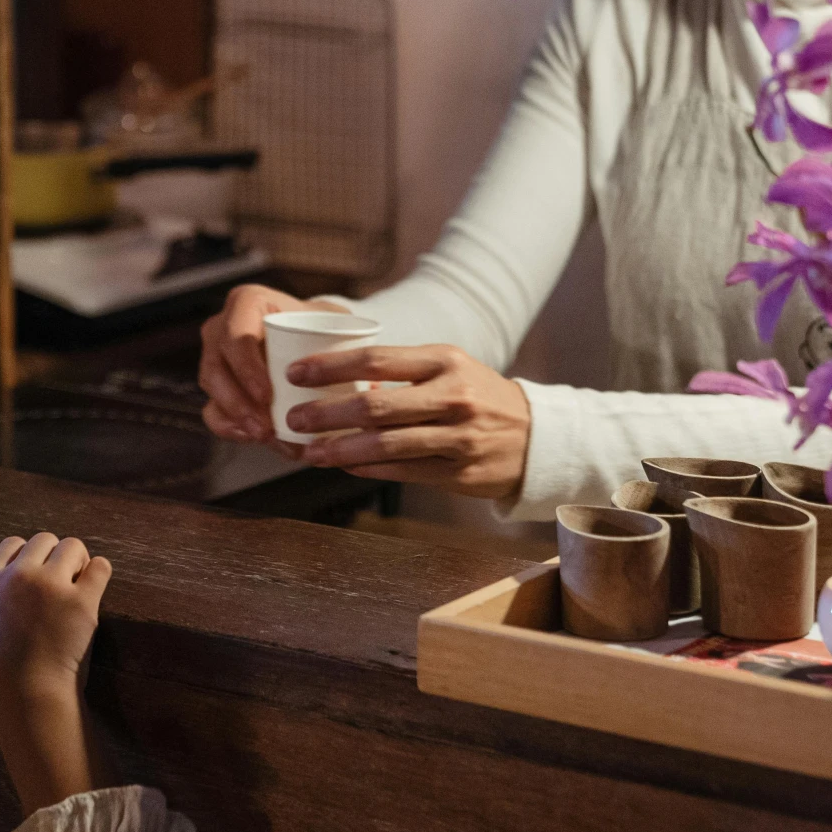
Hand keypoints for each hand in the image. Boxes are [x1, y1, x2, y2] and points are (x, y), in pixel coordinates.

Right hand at [0, 533, 112, 813]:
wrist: (29, 699)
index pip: (13, 543)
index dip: (27, 557)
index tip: (34, 578)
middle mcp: (20, 577)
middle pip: (45, 540)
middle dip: (54, 556)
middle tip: (60, 582)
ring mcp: (52, 587)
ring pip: (74, 547)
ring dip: (78, 562)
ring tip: (77, 585)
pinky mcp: (83, 601)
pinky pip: (100, 567)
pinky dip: (99, 573)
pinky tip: (94, 588)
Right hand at [199, 283, 340, 442]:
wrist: (310, 335)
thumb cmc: (321, 327)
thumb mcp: (335, 324)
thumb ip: (351, 346)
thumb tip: (376, 390)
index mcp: (247, 302)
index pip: (237, 335)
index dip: (247, 368)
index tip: (268, 396)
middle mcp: (222, 325)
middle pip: (217, 367)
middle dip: (239, 403)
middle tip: (266, 428)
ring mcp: (215, 355)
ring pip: (212, 390)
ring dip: (236, 418)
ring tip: (266, 438)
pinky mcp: (217, 385)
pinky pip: (211, 408)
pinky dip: (229, 427)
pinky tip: (251, 438)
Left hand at [286, 344, 532, 500]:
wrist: (538, 437)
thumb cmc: (480, 396)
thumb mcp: (450, 369)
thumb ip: (403, 372)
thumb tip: (340, 380)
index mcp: (445, 361)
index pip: (377, 358)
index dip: (331, 366)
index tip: (296, 372)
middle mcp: (453, 396)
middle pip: (375, 405)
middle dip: (326, 413)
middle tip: (294, 419)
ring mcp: (458, 437)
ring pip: (385, 445)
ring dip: (339, 450)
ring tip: (309, 452)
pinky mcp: (459, 472)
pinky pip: (403, 471)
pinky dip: (367, 469)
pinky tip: (343, 466)